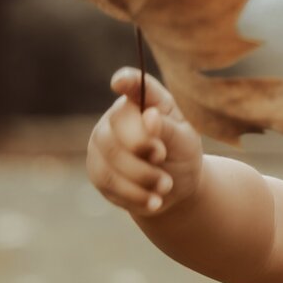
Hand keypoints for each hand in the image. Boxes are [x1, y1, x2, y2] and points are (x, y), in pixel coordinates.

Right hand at [87, 68, 202, 217]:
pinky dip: (134, 194)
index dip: (126, 81)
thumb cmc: (182, 155)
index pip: (133, 84)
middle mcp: (118, 117)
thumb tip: (150, 117)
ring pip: (111, 157)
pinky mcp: (97, 169)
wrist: (173, 189)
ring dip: (142, 176)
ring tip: (166, 186)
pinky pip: (108, 181)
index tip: (120, 82)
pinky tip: (154, 201)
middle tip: (163, 158)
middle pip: (117, 126)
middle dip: (142, 145)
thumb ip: (169, 128)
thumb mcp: (185, 141)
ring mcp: (103, 142)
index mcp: (145, 101)